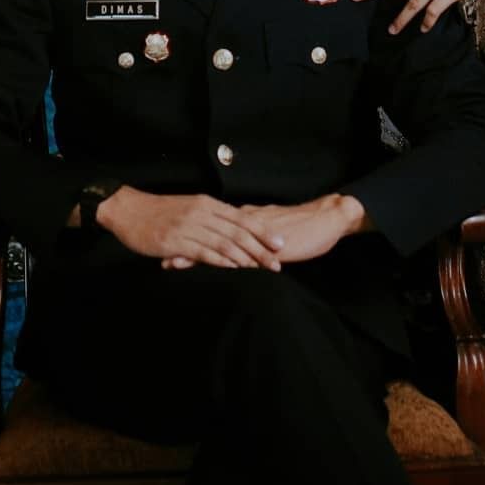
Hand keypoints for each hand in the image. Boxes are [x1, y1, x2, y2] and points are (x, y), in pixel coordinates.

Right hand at [97, 187, 285, 269]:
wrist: (128, 210)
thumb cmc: (158, 211)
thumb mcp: (188, 207)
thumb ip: (209, 216)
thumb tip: (230, 227)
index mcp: (207, 203)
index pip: (241, 218)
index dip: (262, 231)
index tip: (280, 243)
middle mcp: (202, 213)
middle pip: (238, 231)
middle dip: (260, 248)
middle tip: (278, 261)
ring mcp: (189, 227)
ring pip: (224, 242)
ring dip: (246, 257)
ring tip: (261, 269)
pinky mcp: (176, 241)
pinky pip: (204, 252)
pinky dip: (221, 261)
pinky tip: (234, 269)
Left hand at [162, 194, 369, 269]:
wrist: (328, 219)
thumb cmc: (304, 226)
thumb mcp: (272, 227)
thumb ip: (254, 230)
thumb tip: (237, 238)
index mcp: (245, 215)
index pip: (210, 223)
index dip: (188, 231)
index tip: (164, 238)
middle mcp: (245, 220)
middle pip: (207, 231)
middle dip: (182, 242)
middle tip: (156, 251)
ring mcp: (254, 231)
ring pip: (217, 242)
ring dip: (194, 253)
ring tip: (169, 263)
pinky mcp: (266, 243)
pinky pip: (238, 254)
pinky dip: (220, 262)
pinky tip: (207, 270)